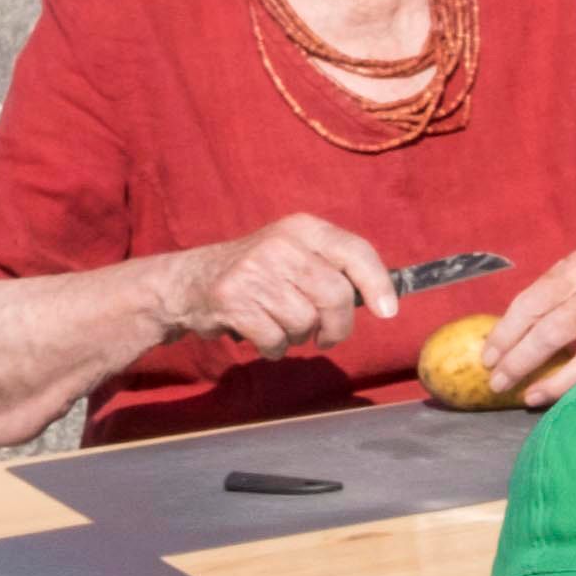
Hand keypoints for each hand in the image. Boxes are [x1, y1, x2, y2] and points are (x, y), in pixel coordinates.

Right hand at [167, 212, 399, 356]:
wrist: (187, 283)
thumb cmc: (258, 272)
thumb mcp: (295, 252)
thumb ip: (334, 267)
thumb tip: (382, 300)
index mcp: (303, 228)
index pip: (355, 251)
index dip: (378, 284)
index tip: (388, 311)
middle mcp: (280, 245)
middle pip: (336, 296)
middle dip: (338, 326)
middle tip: (329, 336)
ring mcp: (254, 272)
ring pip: (306, 322)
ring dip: (300, 336)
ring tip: (280, 324)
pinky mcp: (233, 301)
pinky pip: (276, 340)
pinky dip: (275, 347)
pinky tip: (262, 333)